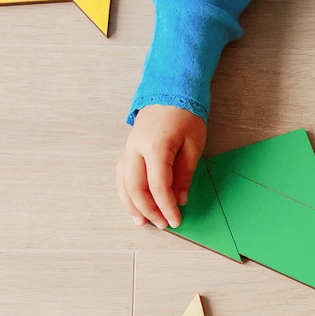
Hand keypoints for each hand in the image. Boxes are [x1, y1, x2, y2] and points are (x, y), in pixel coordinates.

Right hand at [119, 104, 206, 229]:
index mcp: (156, 146)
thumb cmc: (185, 116)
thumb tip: (180, 199)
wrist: (169, 90)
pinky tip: (133, 203)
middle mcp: (136, 148)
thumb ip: (185, 174)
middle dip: (149, 210)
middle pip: (135, 187)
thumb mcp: (193, 145)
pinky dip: (126, 191)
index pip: (158, 185)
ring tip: (141, 222)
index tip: (176, 220)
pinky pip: (122, 174)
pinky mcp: (128, 148)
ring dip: (131, 204)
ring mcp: (129, 147)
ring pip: (123, 182)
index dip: (167, 206)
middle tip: (162, 225)